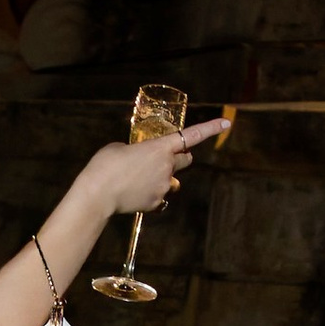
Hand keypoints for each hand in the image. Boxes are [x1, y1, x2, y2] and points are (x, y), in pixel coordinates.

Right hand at [93, 115, 228, 218]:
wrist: (97, 194)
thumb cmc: (104, 165)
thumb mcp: (119, 148)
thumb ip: (137, 151)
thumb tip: (140, 160)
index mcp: (160, 148)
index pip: (191, 135)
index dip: (211, 128)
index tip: (227, 122)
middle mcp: (167, 167)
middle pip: (186, 160)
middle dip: (179, 158)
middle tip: (164, 158)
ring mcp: (164, 187)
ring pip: (172, 182)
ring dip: (164, 178)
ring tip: (139, 180)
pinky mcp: (156, 204)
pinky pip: (161, 198)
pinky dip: (152, 195)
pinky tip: (135, 194)